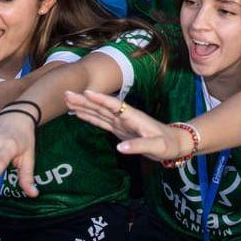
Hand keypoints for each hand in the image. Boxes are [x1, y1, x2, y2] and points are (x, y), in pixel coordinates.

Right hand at [62, 89, 190, 162]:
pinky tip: (79, 113)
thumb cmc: (167, 144)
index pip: (115, 106)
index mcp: (133, 117)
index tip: (85, 92)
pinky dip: (89, 117)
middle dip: (85, 100)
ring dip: (84, 106)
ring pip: (99, 112)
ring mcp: (121, 122)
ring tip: (68, 100)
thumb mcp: (156, 146)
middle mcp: (125, 117)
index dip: (100, 100)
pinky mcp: (119, 129)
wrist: (174, 143)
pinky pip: (101, 121)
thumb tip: (120, 147)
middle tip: (66, 94)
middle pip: (102, 106)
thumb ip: (138, 146)